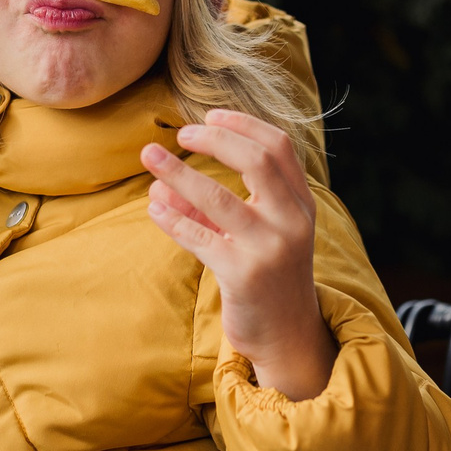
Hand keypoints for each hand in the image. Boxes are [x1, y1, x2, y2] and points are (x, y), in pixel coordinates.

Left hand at [144, 110, 338, 400]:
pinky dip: (172, 218)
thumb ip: (211, 208)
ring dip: (178, 172)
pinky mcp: (243, 274)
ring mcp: (269, 248)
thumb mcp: (252, 235)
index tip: (210, 116)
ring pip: (218, 197)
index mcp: (301, 204)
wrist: (287, 335)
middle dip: (214, 139)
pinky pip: (199, 236)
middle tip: (180, 134)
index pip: (278, 146)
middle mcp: (292, 221)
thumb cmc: (267, 277)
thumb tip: (160, 181)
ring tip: (149, 156)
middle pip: (256, 160)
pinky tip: (154, 208)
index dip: (242, 124)